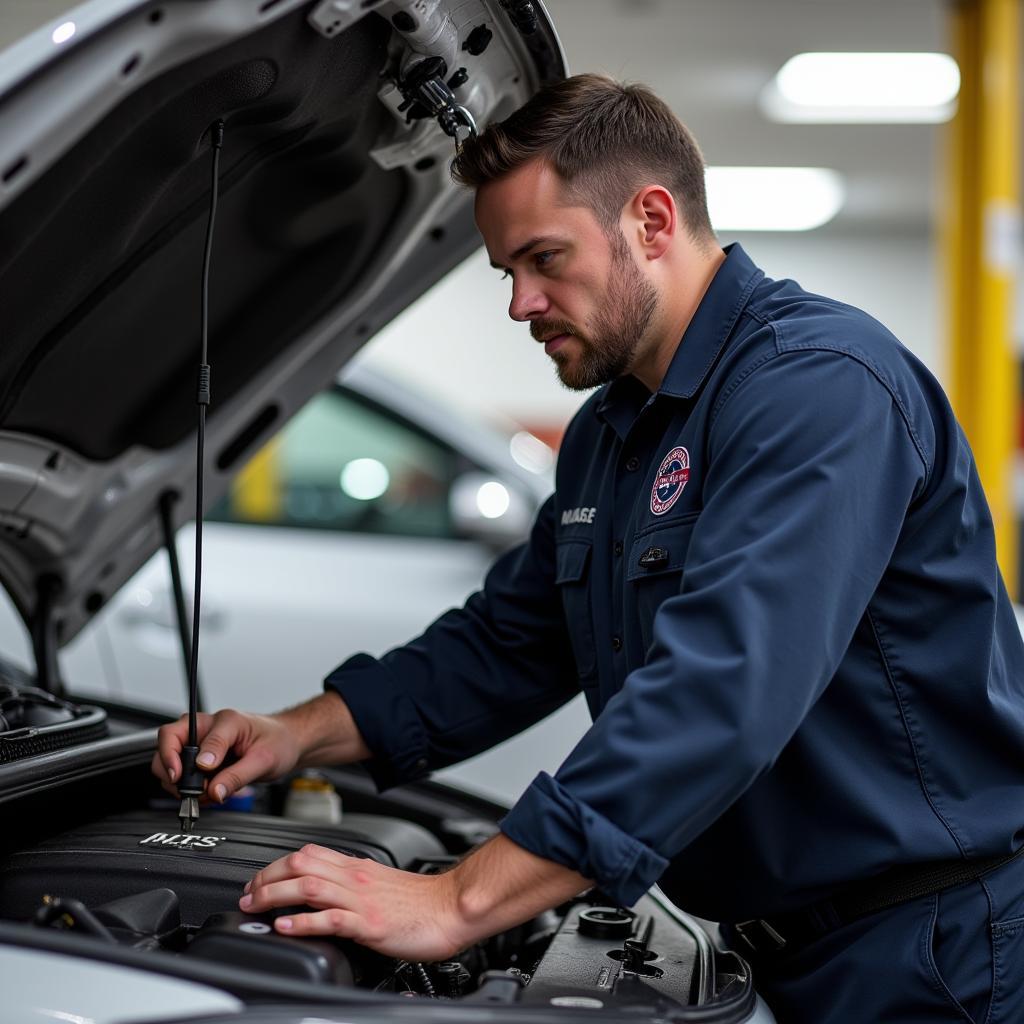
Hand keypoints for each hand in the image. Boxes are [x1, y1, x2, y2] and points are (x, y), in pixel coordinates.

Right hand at [152, 708, 300, 803]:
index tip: (186, 779)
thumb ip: (236, 776)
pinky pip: (182, 773)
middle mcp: (208, 728)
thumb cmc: (278, 742)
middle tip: (190, 791)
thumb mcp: (263, 760)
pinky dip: (189, 789)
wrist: (286, 743)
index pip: (188, 734)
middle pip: (168, 743)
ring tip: (205, 794)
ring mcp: (202, 742)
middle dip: (172, 771)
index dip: (181, 759)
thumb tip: (213, 792)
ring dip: (180, 784)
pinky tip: (209, 792)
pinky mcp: (201, 757)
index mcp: (224, 721)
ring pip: (169, 760)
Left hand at [239, 844, 465, 960]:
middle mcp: (355, 877)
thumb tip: (324, 894)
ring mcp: (361, 899)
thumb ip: (353, 884)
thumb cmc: (421, 901)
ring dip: (273, 895)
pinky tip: (286, 927)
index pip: (308, 853)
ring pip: (308, 885)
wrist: (452, 907)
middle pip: (300, 863)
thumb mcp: (380, 885)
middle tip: (247, 894)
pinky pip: (331, 918)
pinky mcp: (370, 923)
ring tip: (254, 906)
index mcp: (357, 867)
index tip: (257, 881)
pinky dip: (303, 921)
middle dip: (266, 877)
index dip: (275, 865)